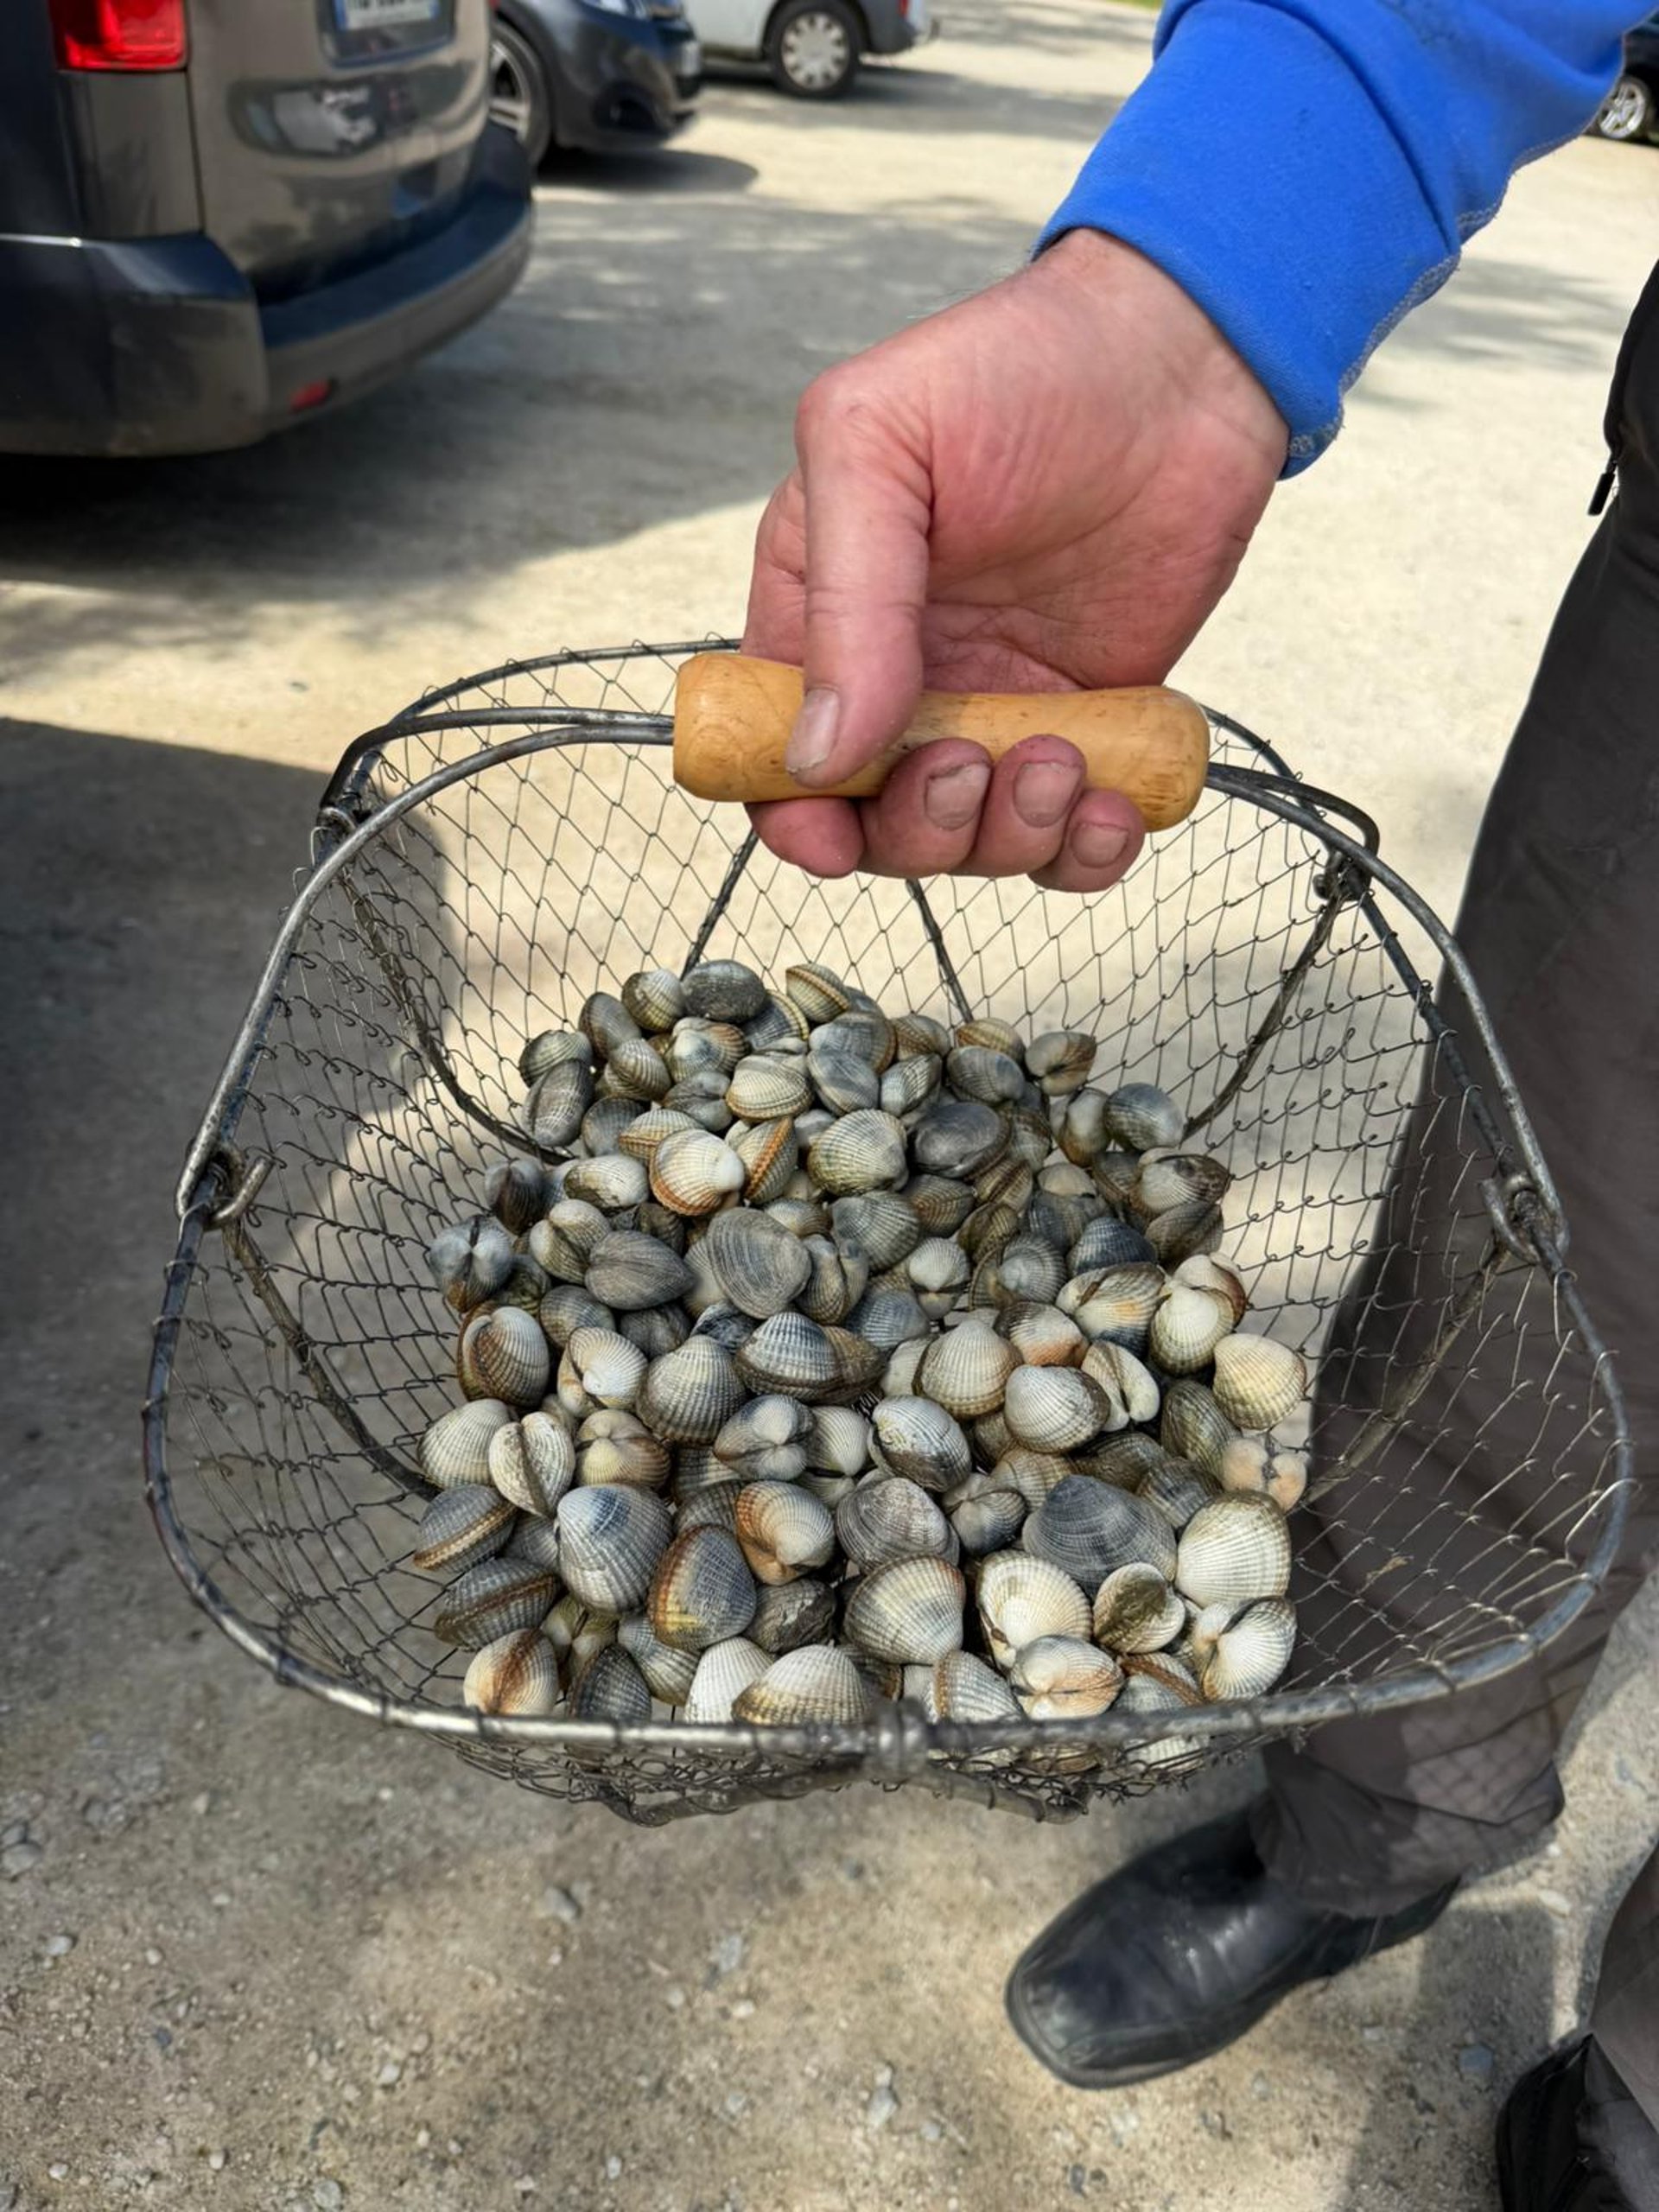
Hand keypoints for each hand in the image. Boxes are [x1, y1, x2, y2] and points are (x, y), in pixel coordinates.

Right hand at [742, 231, 1286, 888]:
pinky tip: (1113, 806)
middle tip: (973, 761)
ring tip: (1058, 757)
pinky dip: (1088, 852)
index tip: (833, 836)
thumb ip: (845, 601)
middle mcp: (900, 679)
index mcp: (819, 614)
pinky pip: (1071, 840)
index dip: (794, 816)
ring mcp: (994, 709)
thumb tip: (821, 756)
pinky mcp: (1087, 728)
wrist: (1186, 359)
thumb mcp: (881, 447)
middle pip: (874, 825)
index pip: (775, 757)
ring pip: (975, 846)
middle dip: (920, 825)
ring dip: (1011, 836)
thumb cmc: (1015, 371)